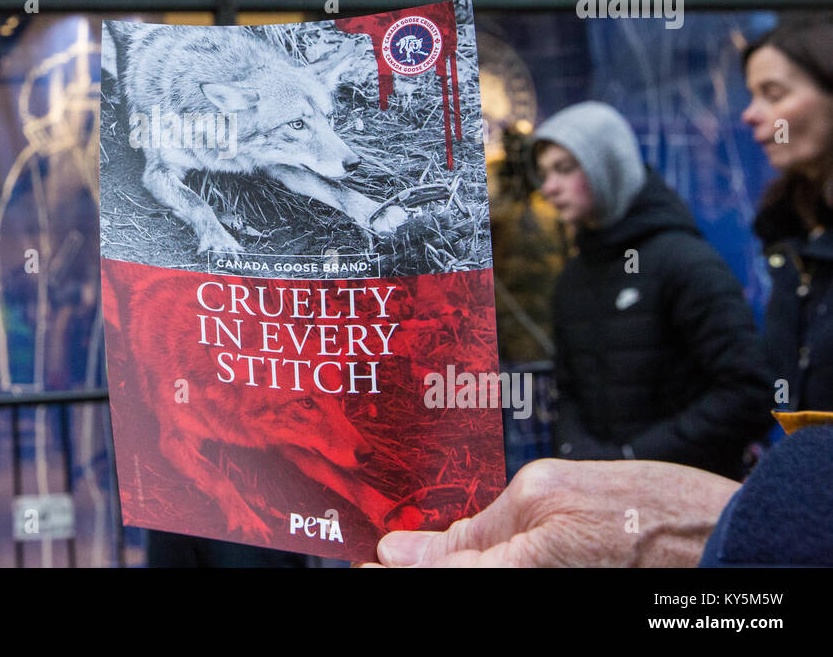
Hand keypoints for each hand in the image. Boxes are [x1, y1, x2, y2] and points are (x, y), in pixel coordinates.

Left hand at [364, 458, 740, 566]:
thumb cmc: (642, 506)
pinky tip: (465, 547)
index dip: (388, 575)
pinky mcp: (561, 581)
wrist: (721, 535)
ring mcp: (548, 586)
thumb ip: (476, 528)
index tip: (358, 563)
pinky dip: (476, 562)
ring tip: (419, 544)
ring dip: (448, 561)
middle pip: (454, 579)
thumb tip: (401, 550)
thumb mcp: (548, 494)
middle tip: (387, 552)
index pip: (434, 579)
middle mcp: (528, 584)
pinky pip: (505, 575)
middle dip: (417, 566)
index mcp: (514, 570)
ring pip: (479, 575)